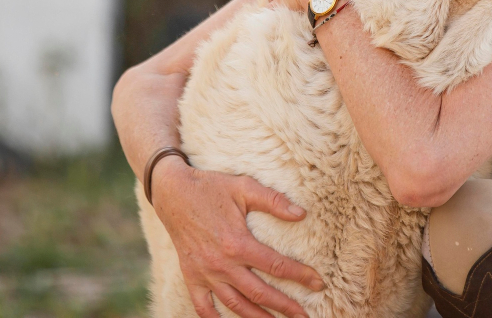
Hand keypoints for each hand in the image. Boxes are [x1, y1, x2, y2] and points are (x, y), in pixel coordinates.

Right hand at [153, 156, 323, 317]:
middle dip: (284, 306)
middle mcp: (222, 263)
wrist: (173, 192)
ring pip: (235, 304)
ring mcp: (205, 273)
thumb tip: (301, 213)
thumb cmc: (211, 187)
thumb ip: (273, 201)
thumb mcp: (244, 187)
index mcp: (238, 243)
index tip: (318, 283)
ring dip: (258, 317)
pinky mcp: (191, 276)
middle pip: (259, 292)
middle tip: (304, 315)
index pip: (276, 265)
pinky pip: (202, 305)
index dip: (300, 275)